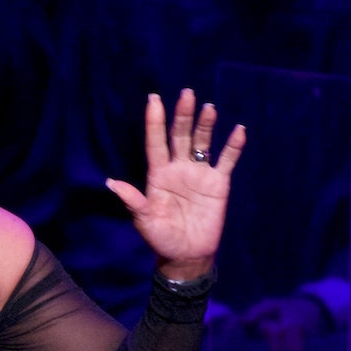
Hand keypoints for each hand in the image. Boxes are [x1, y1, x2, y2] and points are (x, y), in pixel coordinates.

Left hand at [105, 90, 243, 281]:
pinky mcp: (218, 183)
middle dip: (182, 116)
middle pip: (180, 136)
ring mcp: (199, 173)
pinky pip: (226, 160)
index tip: (153, 99)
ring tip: (208, 108)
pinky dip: (233, 146)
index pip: (155, 143)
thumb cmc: (162, 238)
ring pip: (203, 143)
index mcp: (158, 175)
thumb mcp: (145, 221)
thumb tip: (111, 183)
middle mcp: (178, 168)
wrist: (187, 255)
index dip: (154, 122)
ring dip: (205, 125)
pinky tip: (238, 130)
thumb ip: (133, 201)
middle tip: (186, 94)